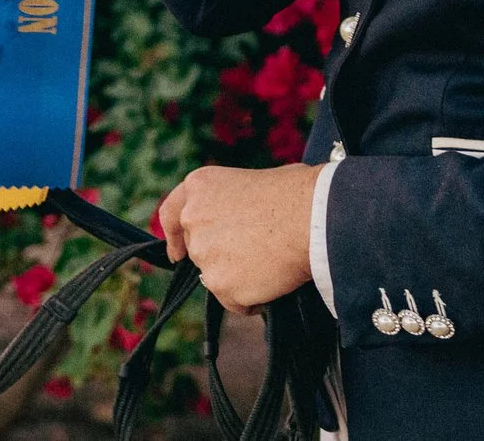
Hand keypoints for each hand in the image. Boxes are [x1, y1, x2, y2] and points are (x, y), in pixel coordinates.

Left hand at [156, 163, 321, 314]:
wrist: (313, 218)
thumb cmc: (295, 194)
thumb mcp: (251, 180)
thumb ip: (230, 203)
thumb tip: (238, 221)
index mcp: (199, 187)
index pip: (171, 215)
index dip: (173, 237)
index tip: (176, 254)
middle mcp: (193, 220)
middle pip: (199, 250)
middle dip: (221, 255)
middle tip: (254, 252)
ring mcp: (205, 255)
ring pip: (218, 278)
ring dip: (239, 277)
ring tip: (271, 261)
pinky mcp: (221, 286)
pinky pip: (235, 302)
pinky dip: (253, 299)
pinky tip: (273, 281)